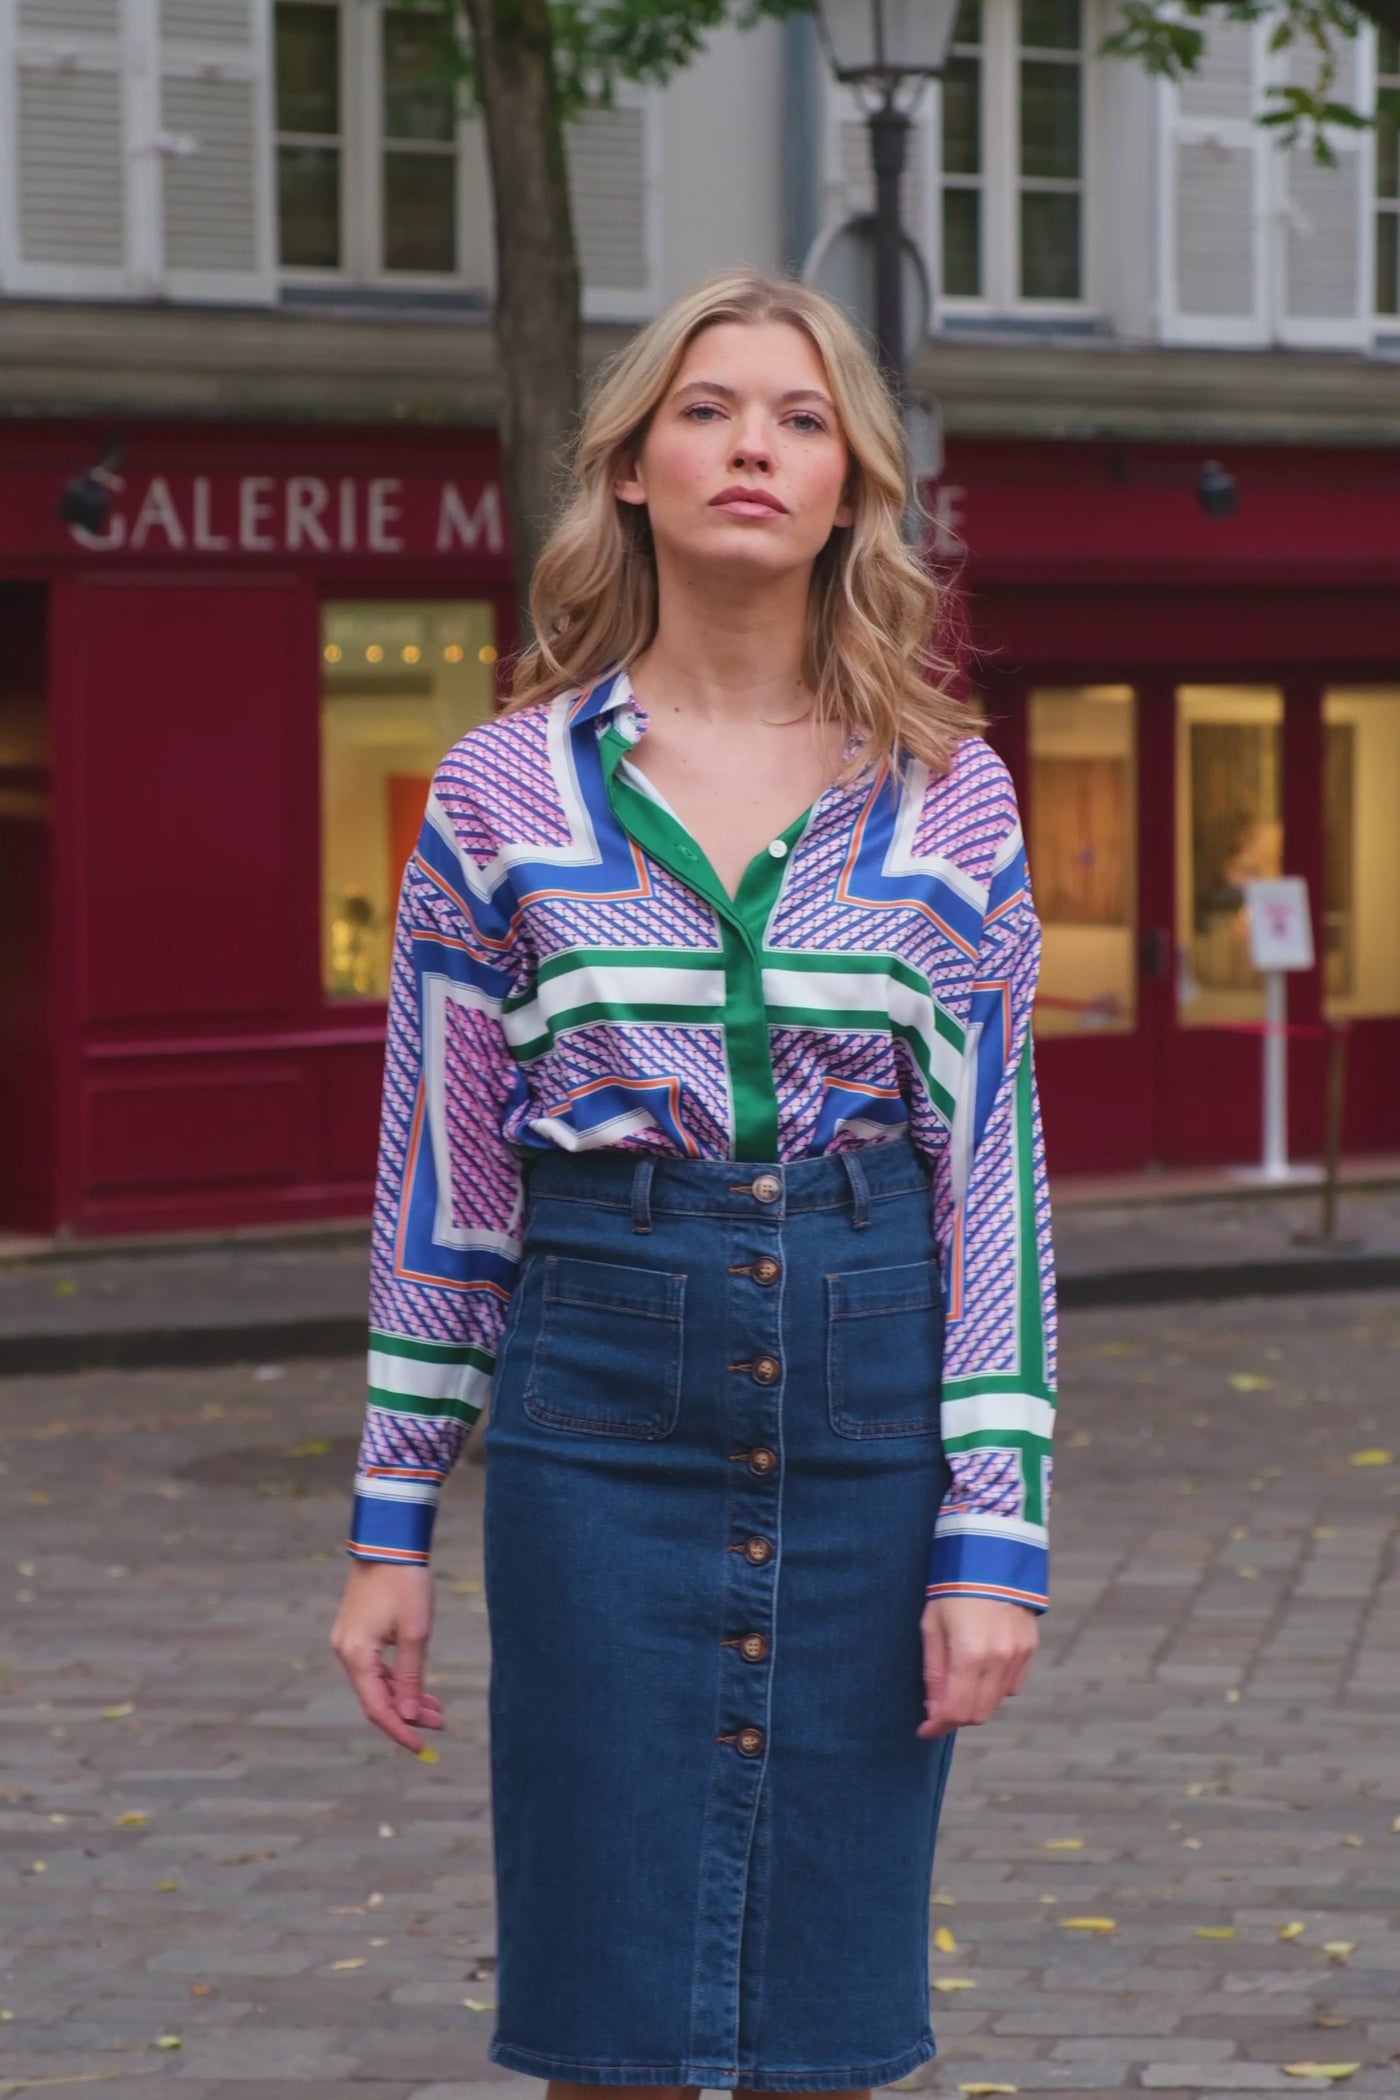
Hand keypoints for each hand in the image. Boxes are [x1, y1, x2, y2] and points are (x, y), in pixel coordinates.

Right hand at [330, 1561, 443, 1752]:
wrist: (389, 1541)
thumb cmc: (405, 1583)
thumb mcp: (416, 1632)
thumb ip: (411, 1677)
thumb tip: (408, 1715)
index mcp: (357, 1656)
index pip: (377, 1708)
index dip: (399, 1731)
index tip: (422, 1746)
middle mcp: (346, 1652)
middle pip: (377, 1697)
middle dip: (407, 1713)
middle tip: (441, 1722)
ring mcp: (349, 1641)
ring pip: (377, 1682)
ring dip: (404, 1696)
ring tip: (436, 1708)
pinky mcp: (357, 1631)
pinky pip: (375, 1666)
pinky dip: (397, 1678)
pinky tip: (419, 1685)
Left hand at [916, 1595, 1037, 1738]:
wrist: (989, 1553)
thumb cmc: (952, 1587)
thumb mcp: (931, 1625)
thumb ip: (934, 1671)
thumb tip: (934, 1709)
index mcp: (970, 1654)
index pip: (956, 1710)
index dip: (937, 1726)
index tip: (924, 1729)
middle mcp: (999, 1659)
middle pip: (979, 1713)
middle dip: (956, 1716)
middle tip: (938, 1707)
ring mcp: (1018, 1654)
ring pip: (997, 1700)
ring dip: (976, 1701)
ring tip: (959, 1682)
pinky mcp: (1029, 1646)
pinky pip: (1014, 1683)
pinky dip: (996, 1686)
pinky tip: (982, 1669)